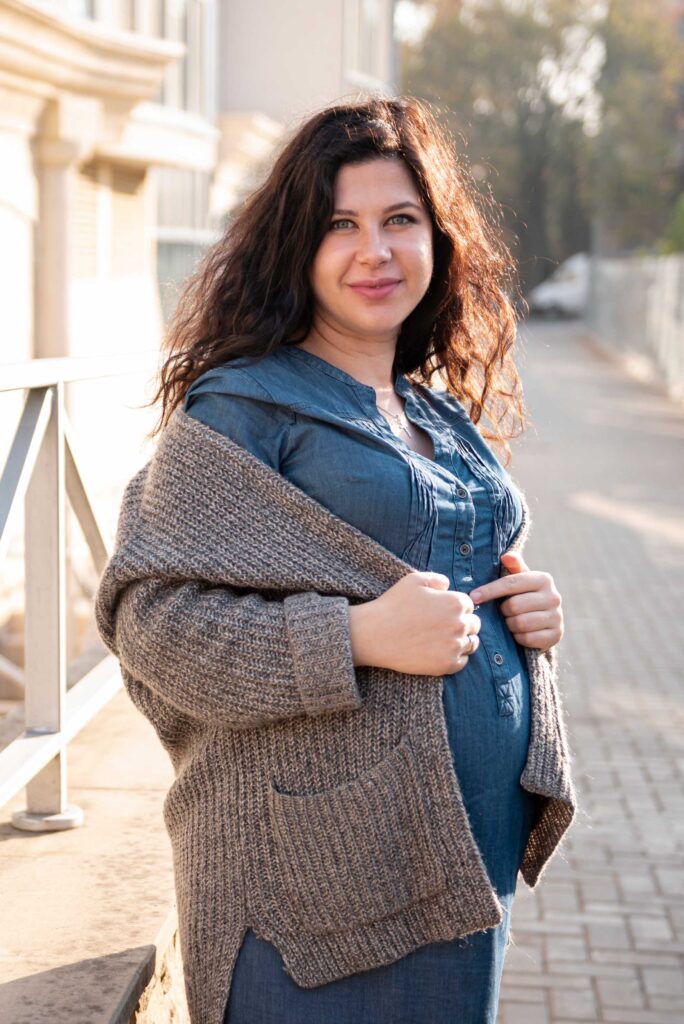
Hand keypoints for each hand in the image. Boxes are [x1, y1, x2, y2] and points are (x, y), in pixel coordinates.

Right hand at [349, 571, 480, 674]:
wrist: (375, 634)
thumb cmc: (393, 604)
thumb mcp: (414, 580)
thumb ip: (437, 579)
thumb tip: (449, 586)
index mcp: (455, 602)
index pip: (469, 605)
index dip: (456, 607)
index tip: (442, 612)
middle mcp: (460, 624)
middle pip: (474, 624)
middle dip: (462, 624)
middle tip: (443, 626)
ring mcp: (454, 646)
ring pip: (471, 644)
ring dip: (462, 641)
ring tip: (444, 640)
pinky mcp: (446, 664)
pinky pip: (462, 662)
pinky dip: (455, 657)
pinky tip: (440, 652)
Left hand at [468, 551, 562, 651]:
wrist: (545, 623)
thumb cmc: (525, 596)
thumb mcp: (520, 580)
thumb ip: (513, 566)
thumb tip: (506, 556)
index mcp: (544, 579)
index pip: (510, 583)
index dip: (489, 590)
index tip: (473, 596)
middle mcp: (554, 596)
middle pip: (514, 606)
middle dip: (504, 611)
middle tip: (505, 612)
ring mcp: (557, 617)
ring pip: (520, 623)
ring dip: (510, 625)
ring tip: (513, 621)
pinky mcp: (557, 635)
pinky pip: (528, 638)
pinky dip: (519, 637)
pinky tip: (521, 633)